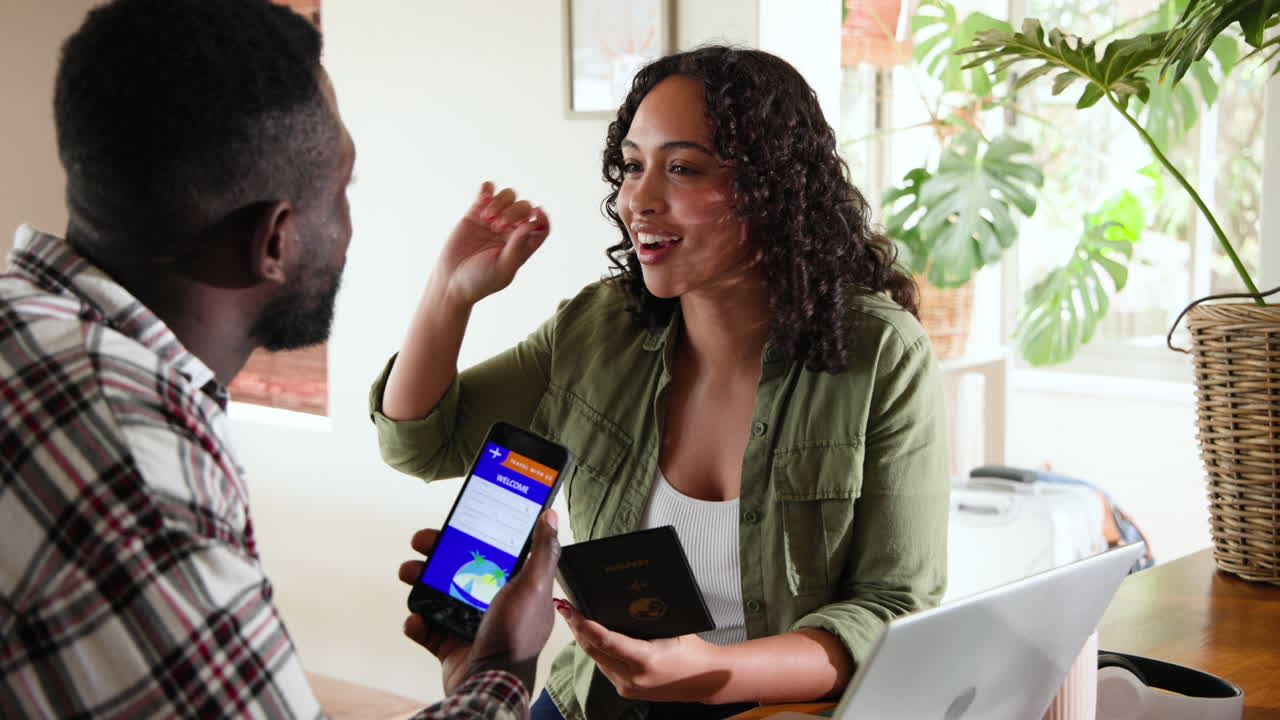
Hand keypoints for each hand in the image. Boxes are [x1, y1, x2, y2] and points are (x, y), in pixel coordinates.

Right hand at [399, 510, 560, 694]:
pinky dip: (417, 623)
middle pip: (457, 567)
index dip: (472, 533)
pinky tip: (417, 618)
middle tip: (422, 543)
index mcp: (513, 586)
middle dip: (435, 552)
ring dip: (419, 580)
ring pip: (436, 593)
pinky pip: (426, 627)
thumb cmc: (515, 636)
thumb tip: (549, 516)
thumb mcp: (533, 586)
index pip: (491, 551)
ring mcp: (467, 624)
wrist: (490, 685)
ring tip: (410, 574)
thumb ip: (542, 550)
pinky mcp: (448, 644)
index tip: (456, 520)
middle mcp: (490, 602)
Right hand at [435, 182, 550, 305]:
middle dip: (513, 212)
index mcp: (523, 245)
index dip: (543, 218)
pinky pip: (486, 192)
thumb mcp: (503, 268)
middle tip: (497, 226)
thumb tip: (532, 223)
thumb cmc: (480, 281)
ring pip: (508, 197)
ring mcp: (493, 220)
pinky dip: (487, 189)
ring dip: (500, 202)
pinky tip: (482, 197)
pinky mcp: (475, 213)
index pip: (541, 227)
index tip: (537, 212)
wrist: (451, 282)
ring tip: (486, 217)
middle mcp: (511, 231)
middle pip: (524, 208)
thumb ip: (518, 247)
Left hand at [553, 601, 730, 702]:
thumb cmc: (692, 650)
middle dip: (577, 627)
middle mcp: (633, 677)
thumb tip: (622, 595)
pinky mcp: (626, 690)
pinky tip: (591, 635)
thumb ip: (648, 615)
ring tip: (573, 616)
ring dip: (584, 638)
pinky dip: (597, 650)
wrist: (704, 680)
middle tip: (564, 607)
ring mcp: (627, 687)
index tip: (569, 610)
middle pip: (594, 649)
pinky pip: (604, 666)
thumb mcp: (673, 627)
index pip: (606, 641)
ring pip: (596, 658)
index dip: (584, 625)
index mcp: (646, 660)